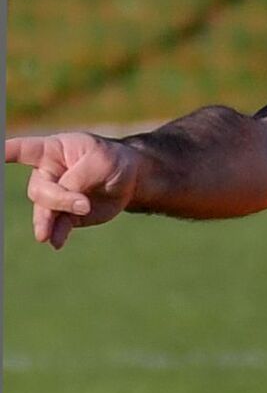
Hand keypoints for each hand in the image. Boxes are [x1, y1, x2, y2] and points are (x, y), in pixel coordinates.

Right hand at [4, 129, 141, 246]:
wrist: (128, 181)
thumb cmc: (111, 161)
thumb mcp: (100, 162)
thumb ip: (79, 179)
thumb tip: (70, 204)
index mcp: (51, 150)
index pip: (23, 149)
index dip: (7, 153)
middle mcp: (48, 173)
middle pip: (38, 190)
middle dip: (56, 200)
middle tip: (83, 204)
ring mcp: (55, 195)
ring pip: (44, 210)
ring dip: (48, 221)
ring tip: (45, 236)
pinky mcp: (66, 214)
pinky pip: (57, 226)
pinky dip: (57, 234)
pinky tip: (56, 242)